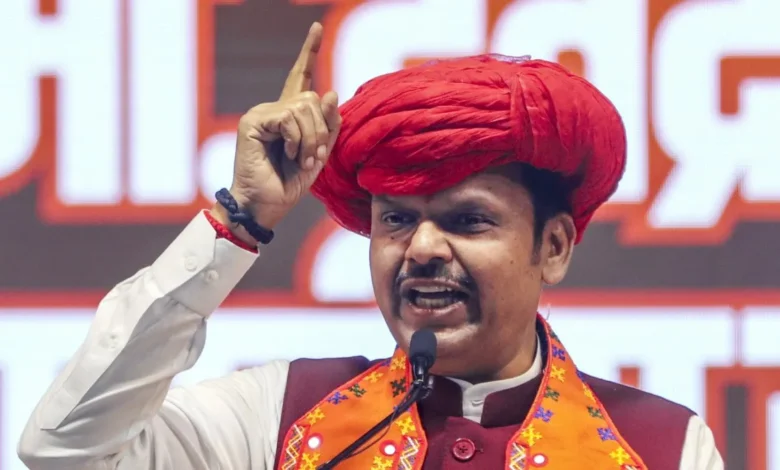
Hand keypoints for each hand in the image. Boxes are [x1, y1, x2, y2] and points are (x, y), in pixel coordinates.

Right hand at [213, 22, 340, 239]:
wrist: (265, 206)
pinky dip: (296, 139)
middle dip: (321, 130)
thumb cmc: (289, 184)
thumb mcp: (319, 154)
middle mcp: (274, 109)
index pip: (301, 78)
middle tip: (311, 157)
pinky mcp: (253, 121)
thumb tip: (331, 90)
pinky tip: (288, 154)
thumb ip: (328, 125)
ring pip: (304, 107)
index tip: (316, 26)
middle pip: (313, 98)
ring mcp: (261, 113)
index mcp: (289, 115)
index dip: (309, 52)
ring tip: (300, 159)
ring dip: (311, 139)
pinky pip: (289, 117)